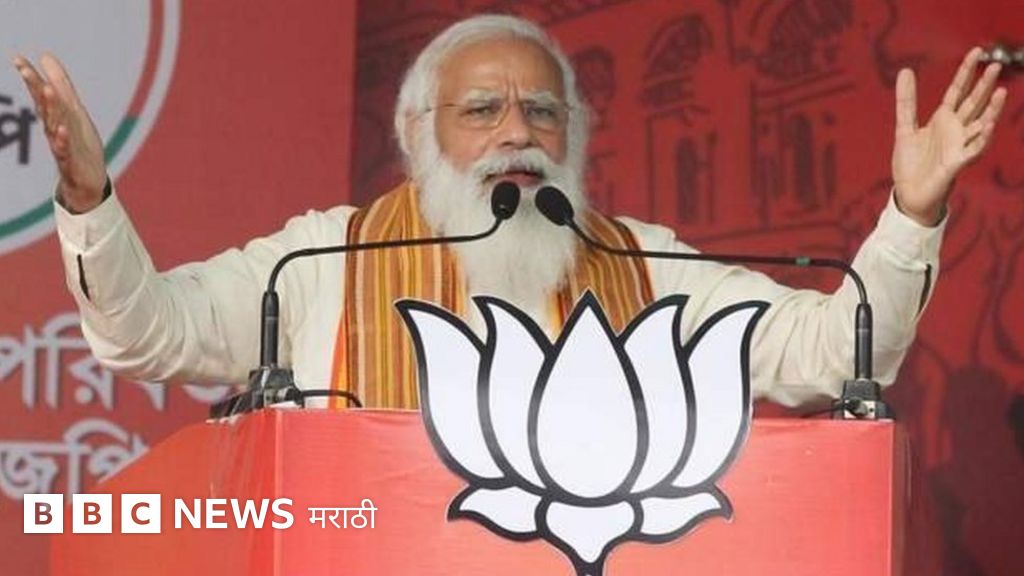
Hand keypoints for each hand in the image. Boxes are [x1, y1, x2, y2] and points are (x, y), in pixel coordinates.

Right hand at [11, 54, 107, 212]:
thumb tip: (46, 56)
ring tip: (46, 89)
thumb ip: (61, 86)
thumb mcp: (73, 111)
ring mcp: (61, 144)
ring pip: (54, 124)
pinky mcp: (71, 160)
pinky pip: (65, 149)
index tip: (18, 59)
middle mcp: (53, 128)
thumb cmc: (79, 142)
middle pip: (44, 105)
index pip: (40, 94)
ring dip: (50, 107)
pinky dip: (63, 139)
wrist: (87, 179)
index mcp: (54, 116)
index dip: (31, 77)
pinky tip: (62, 129)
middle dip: (35, 87)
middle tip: (25, 69)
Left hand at [892, 47, 1007, 225]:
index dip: (966, 72)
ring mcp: (959, 145)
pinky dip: (981, 137)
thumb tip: (905, 70)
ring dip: (991, 109)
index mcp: (943, 120)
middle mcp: (955, 130)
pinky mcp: (958, 162)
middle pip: (973, 102)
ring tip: (1000, 91)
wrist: (909, 194)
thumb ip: (906, 101)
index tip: (977, 51)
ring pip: (980, 123)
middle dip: (984, 85)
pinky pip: (974, 148)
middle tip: (997, 64)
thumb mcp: (904, 128)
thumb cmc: (910, 164)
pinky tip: (988, 124)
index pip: (958, 91)